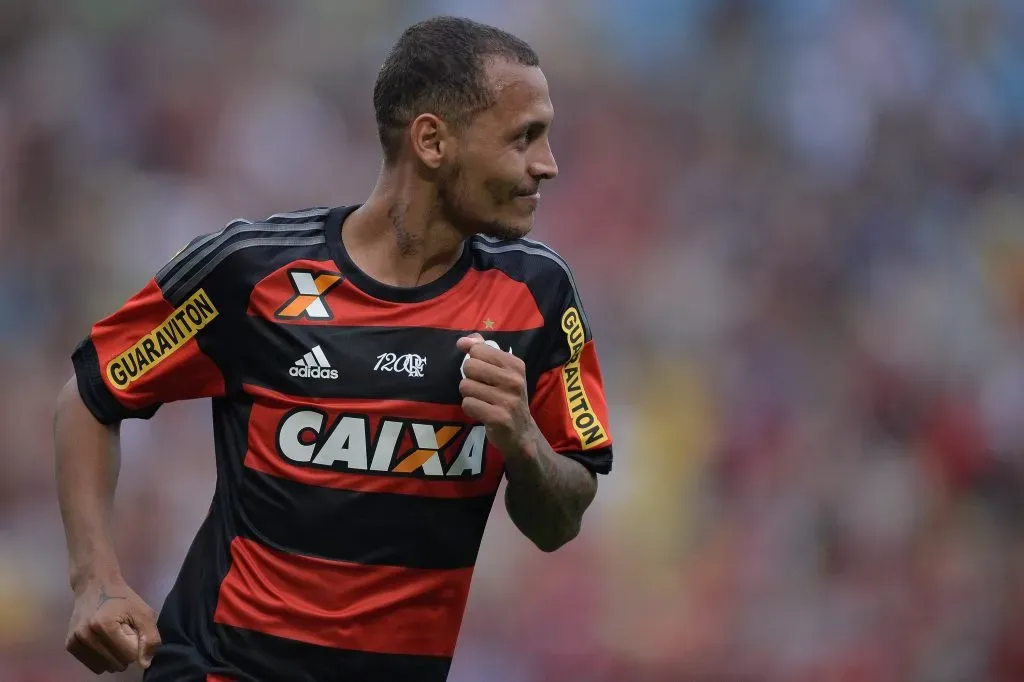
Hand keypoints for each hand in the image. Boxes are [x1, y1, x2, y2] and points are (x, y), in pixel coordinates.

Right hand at [65, 580, 160, 673]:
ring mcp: (75, 641)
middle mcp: (86, 636)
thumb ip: (150, 637)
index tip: (133, 631)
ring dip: (113, 657)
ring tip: (112, 637)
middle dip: (125, 652)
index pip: (130, 656)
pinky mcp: (69, 645)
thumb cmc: (122, 598)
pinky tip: (102, 642)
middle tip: (123, 633)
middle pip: (117, 663)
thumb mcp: (143, 612)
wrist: (94, 585)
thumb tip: (144, 664)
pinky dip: (102, 658)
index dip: (136, 645)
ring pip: (104, 667)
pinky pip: (92, 665)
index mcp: (105, 626)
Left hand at [457, 334, 534, 457]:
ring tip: (483, 401)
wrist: (521, 432)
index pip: (478, 350)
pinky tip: (482, 412)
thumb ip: (483, 351)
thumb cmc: (508, 397)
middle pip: (469, 367)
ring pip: (466, 386)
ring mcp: (508, 400)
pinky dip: (470, 408)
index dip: (473, 360)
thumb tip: (463, 340)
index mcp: (515, 365)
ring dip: (469, 395)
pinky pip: (468, 404)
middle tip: (482, 389)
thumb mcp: (502, 371)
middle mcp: (514, 380)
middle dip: (469, 378)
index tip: (482, 372)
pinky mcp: (499, 417)